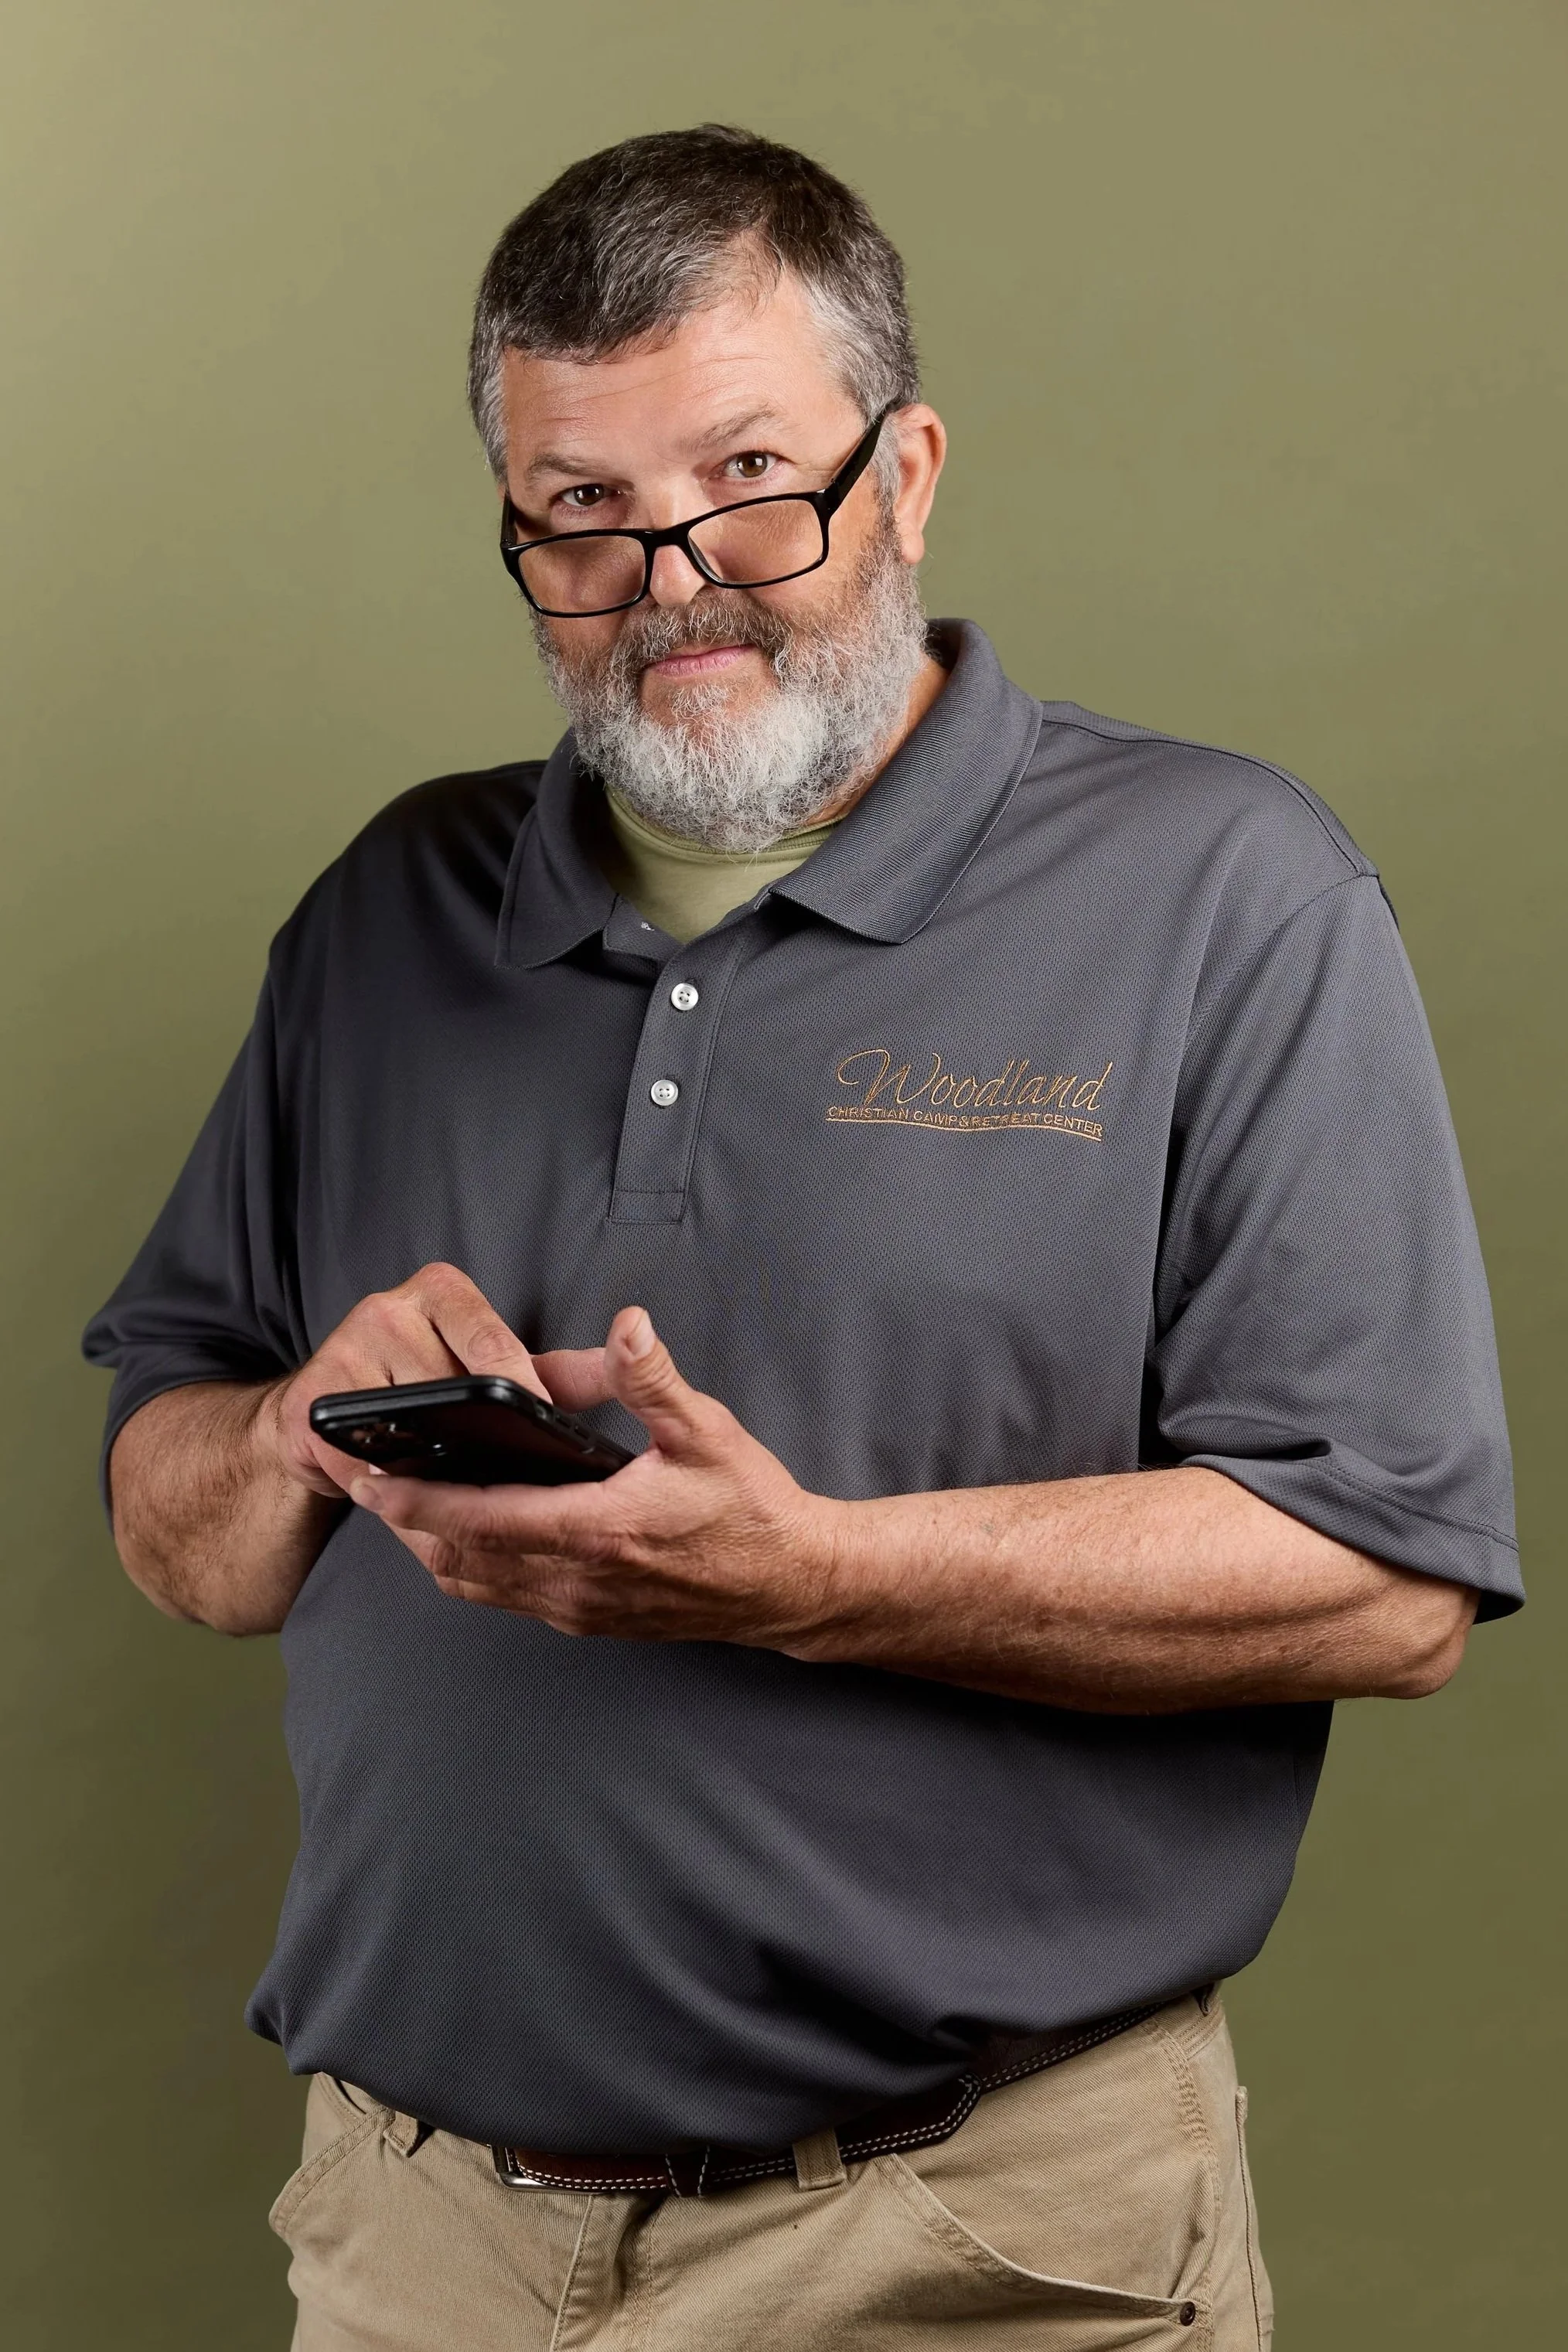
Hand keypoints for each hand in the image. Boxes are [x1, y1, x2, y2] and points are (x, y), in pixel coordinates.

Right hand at [261, 1262, 599, 1499]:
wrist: (325, 1412)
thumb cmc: (428, 1378)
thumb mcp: (494, 1360)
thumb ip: (559, 1368)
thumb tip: (629, 1356)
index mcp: (440, 1292)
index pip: (493, 1341)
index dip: (524, 1388)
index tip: (547, 1424)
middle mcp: (386, 1310)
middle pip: (450, 1386)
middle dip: (481, 1436)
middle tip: (518, 1480)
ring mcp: (342, 1353)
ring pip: (410, 1425)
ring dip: (440, 1468)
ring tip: (478, 1499)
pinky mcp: (310, 1404)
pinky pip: (365, 1458)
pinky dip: (397, 1489)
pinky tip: (424, 1510)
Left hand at [348, 1306, 846, 1647]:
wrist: (791, 1585)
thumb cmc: (753, 1508)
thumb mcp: (709, 1432)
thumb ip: (656, 1380)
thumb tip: (627, 1325)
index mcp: (597, 1531)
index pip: (482, 1518)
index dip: (418, 1499)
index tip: (371, 1477)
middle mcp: (577, 1581)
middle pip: (459, 1560)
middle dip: (406, 1522)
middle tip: (365, 1482)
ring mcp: (580, 1609)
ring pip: (477, 1586)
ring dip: (432, 1547)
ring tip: (400, 1505)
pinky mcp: (590, 1621)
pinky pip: (507, 1598)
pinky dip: (470, 1568)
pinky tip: (464, 1535)